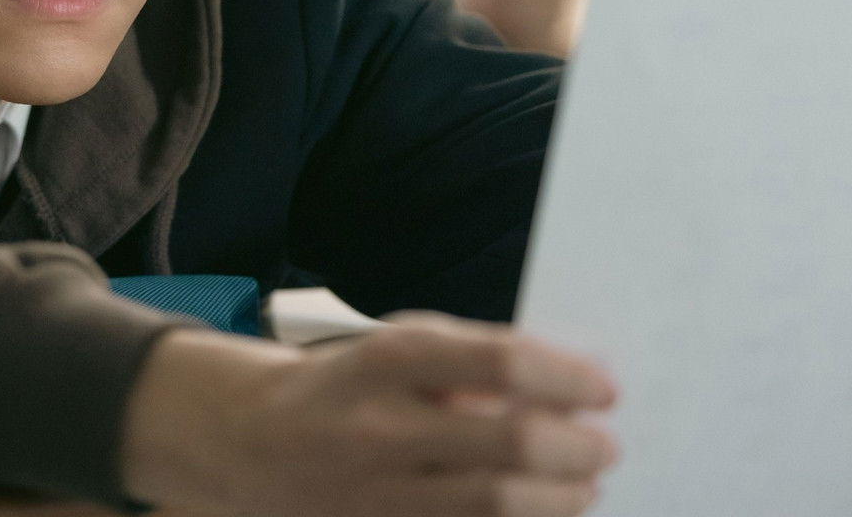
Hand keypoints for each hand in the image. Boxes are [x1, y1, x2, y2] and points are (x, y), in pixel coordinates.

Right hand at [121, 311, 616, 516]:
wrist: (249, 441)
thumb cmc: (346, 387)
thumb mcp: (395, 351)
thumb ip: (470, 363)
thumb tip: (569, 387)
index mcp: (382, 362)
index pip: (498, 361)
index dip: (567, 377)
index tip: (602, 389)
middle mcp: (376, 427)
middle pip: (510, 445)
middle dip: (577, 448)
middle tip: (603, 445)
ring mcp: (373, 491)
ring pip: (499, 505)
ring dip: (561, 497)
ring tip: (580, 483)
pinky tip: (537, 511)